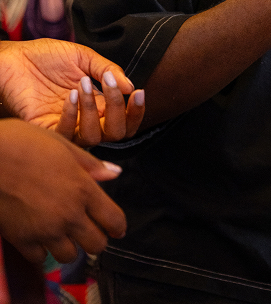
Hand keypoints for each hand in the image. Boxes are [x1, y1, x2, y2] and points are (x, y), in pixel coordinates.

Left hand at [0, 38, 144, 145]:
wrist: (14, 58)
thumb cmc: (47, 57)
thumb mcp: (83, 57)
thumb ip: (107, 70)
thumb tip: (131, 86)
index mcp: (98, 103)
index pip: (125, 119)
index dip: (136, 112)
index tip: (139, 92)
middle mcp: (85, 119)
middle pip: (115, 133)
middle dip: (119, 110)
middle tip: (110, 85)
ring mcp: (67, 125)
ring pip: (93, 137)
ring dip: (93, 110)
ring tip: (82, 84)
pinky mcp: (45, 130)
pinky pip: (66, 134)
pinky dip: (72, 115)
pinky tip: (70, 95)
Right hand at [0, 118, 125, 264]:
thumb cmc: (26, 143)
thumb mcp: (64, 146)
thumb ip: (91, 164)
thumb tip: (115, 172)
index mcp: (83, 189)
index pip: (113, 220)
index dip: (118, 226)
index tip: (117, 227)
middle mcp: (68, 214)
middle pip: (96, 245)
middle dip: (97, 239)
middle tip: (91, 229)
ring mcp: (45, 231)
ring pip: (70, 256)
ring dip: (71, 246)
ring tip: (66, 232)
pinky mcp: (22, 240)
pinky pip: (40, 258)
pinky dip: (43, 250)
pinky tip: (42, 235)